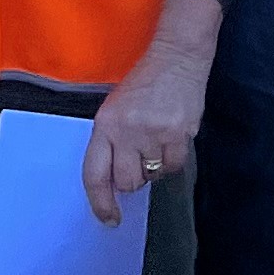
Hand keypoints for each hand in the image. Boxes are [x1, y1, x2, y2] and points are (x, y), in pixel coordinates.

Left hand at [81, 32, 212, 226]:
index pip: (95, 174)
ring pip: (152, 175)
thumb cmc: (144, 82)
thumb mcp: (116, 108)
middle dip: (134, 178)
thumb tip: (115, 181)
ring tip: (157, 139)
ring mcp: (153, 132)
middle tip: (140, 158)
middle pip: (127, 182)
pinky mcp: (178, 133)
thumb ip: (111, 141)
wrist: (177, 56)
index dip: (100, 202)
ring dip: (154, 166)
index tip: (108, 218)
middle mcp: (126, 130)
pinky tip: (172, 138)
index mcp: (105, 123)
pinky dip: (173, 159)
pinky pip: (174, 166)